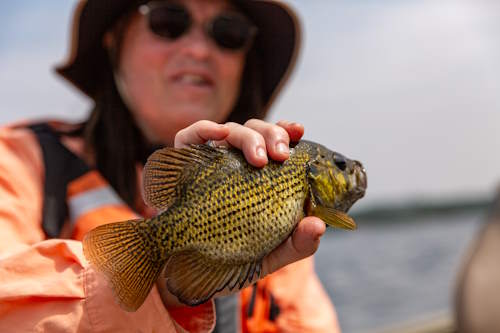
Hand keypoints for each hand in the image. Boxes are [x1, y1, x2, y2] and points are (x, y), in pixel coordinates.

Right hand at [156, 119, 325, 307]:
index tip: (298, 131)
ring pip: (230, 130)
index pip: (275, 142)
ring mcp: (211, 161)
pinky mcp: (184, 164)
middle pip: (256, 131)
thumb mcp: (273, 254)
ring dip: (247, 137)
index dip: (286, 131)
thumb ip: (299, 242)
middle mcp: (237, 162)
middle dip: (271, 134)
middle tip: (280, 155)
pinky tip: (218, 135)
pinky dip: (205, 130)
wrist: (191, 273)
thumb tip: (318, 224)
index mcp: (261, 175)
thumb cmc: (236, 258)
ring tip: (258, 159)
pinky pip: (190, 137)